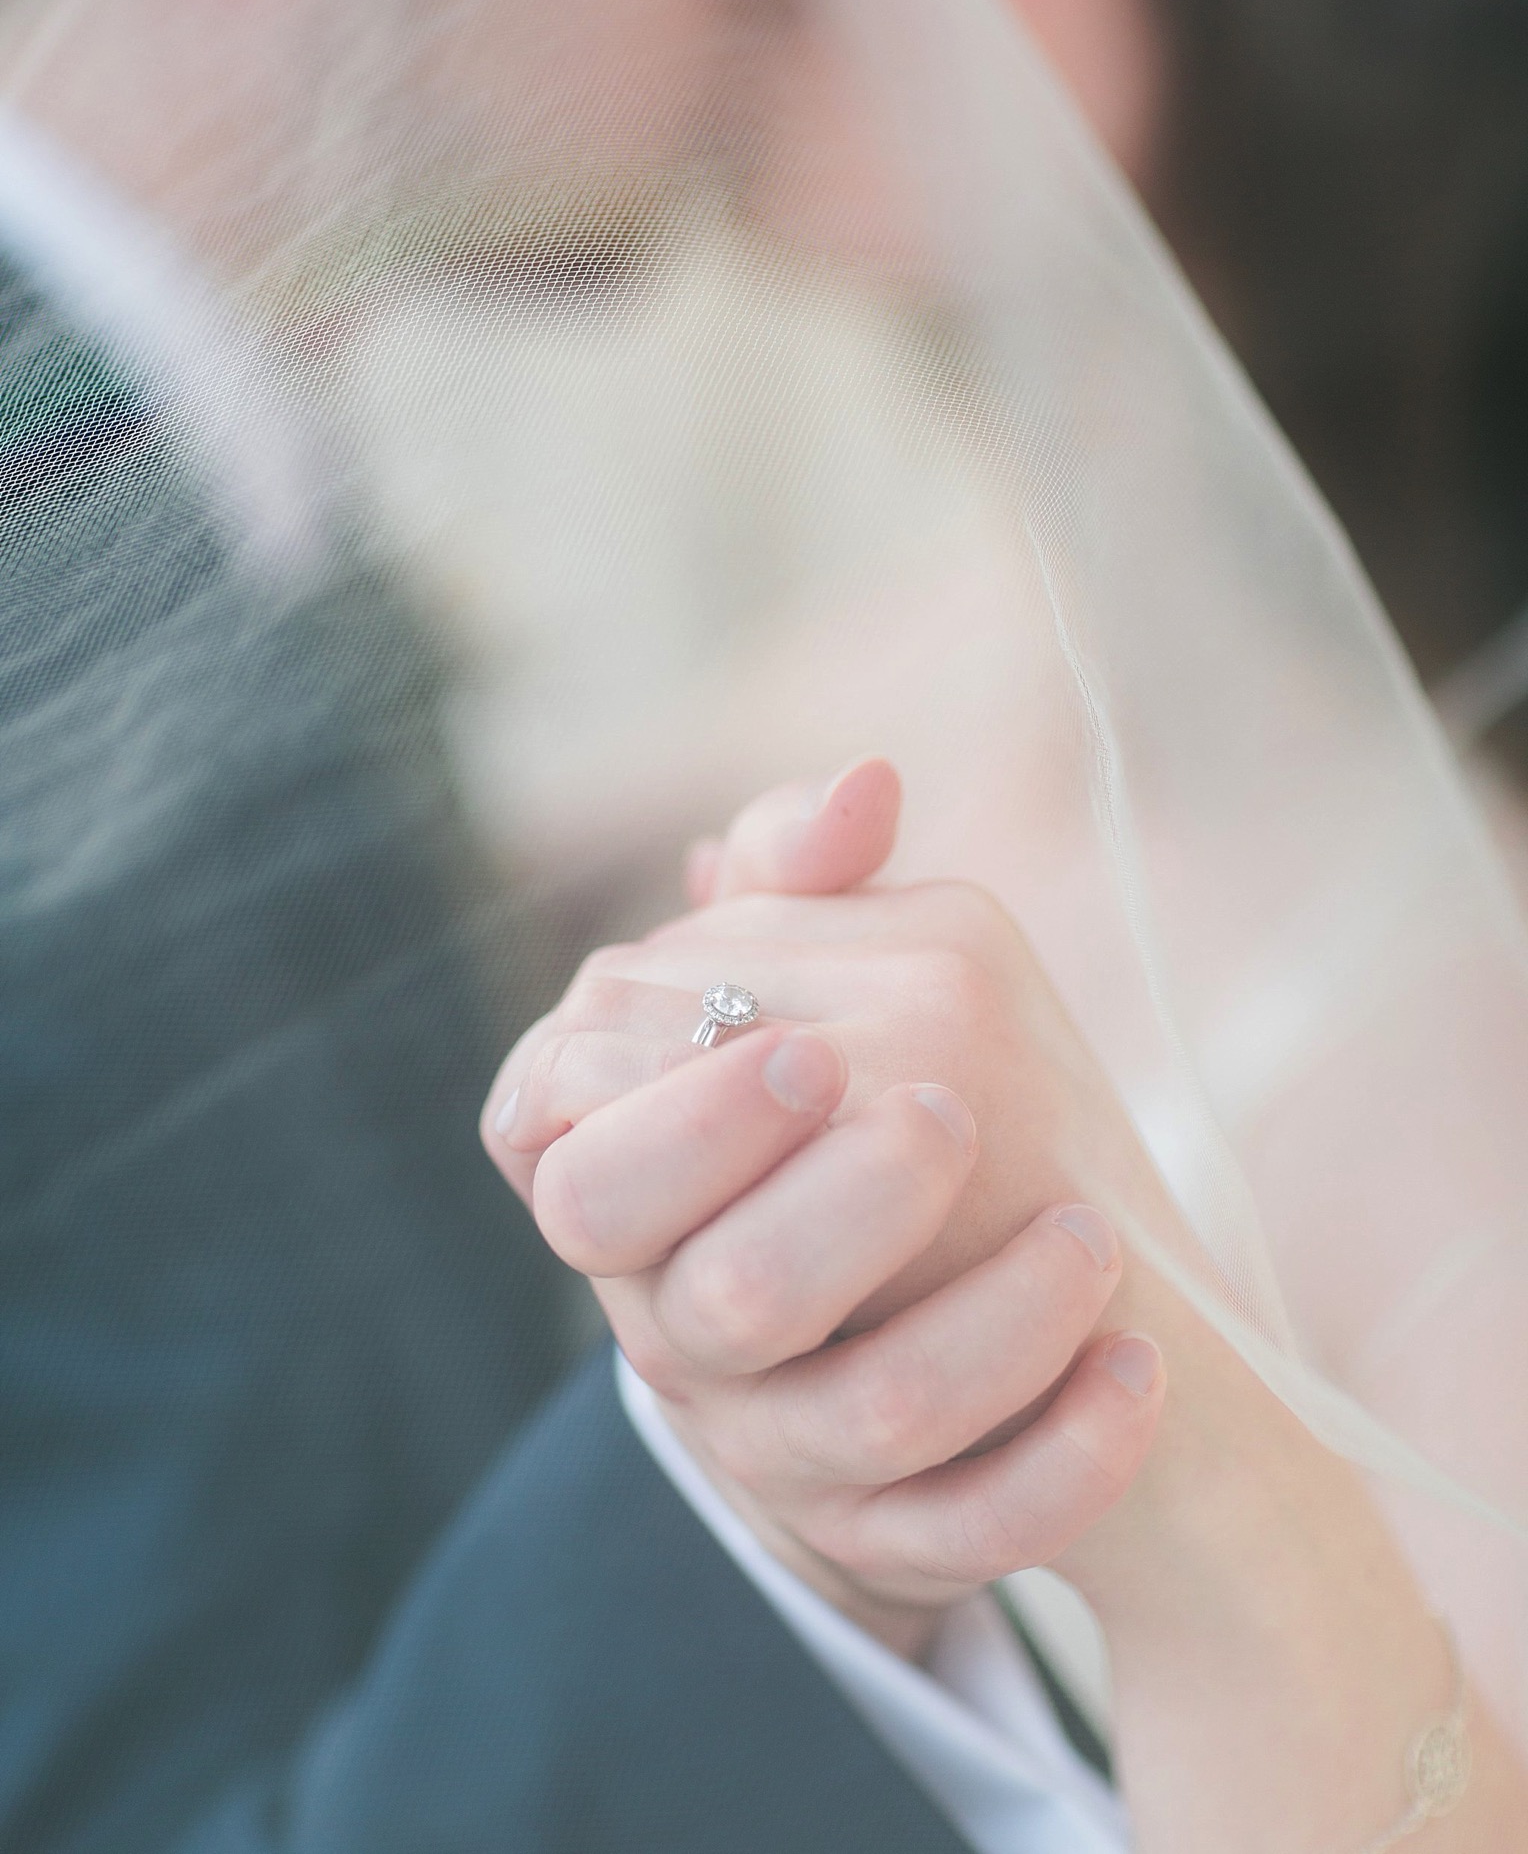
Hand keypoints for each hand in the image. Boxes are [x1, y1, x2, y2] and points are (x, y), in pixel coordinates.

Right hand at [484, 763, 1527, 1851]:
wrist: (914, 1320)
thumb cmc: (838, 1115)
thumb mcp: (804, 990)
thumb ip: (797, 887)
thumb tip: (868, 784)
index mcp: (636, 1194)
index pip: (589, 1170)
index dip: (689, 1113)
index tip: (815, 1047)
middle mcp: (688, 1327)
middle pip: (725, 1297)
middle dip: (835, 1206)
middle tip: (949, 1112)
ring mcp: (787, 1442)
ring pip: (868, 1419)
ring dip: (993, 1318)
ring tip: (1093, 1230)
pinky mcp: (891, 1531)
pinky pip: (967, 1533)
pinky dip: (1064, 1456)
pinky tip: (1139, 1369)